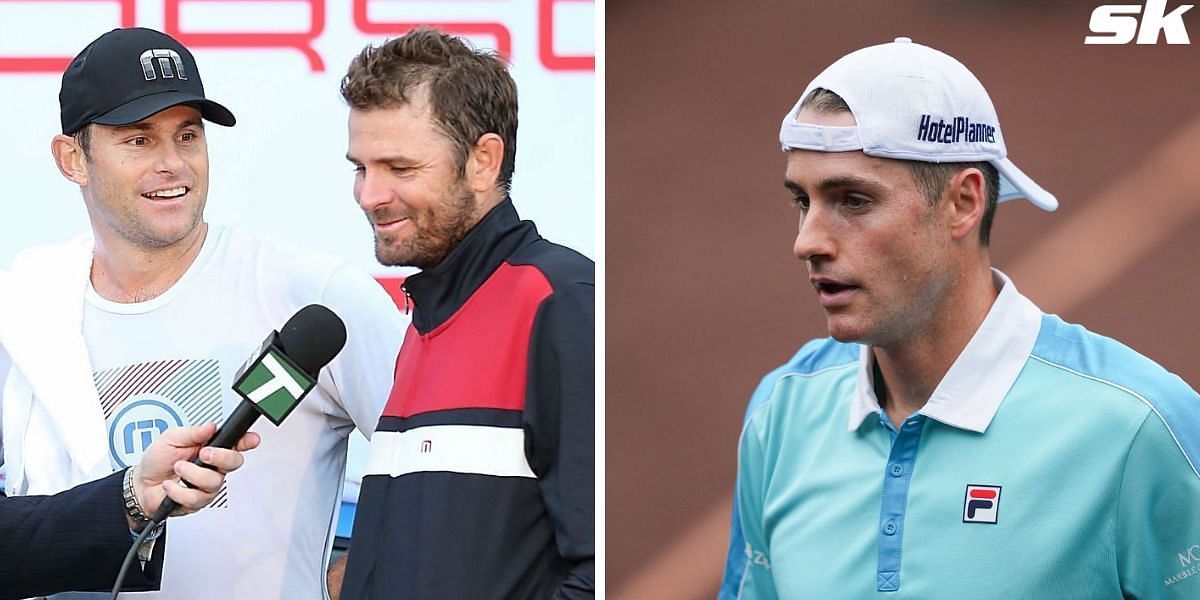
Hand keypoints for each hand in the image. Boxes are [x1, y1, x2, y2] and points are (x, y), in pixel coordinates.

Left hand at [131, 423, 260, 518]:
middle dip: (221, 457)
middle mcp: (213, 467)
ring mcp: (207, 485)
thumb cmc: (157, 460)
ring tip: (177, 468)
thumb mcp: (171, 438)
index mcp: (211, 448)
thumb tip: (211, 427)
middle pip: (234, 462)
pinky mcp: (197, 501)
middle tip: (204, 454)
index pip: (236, 443)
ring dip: (191, 474)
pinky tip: (169, 485)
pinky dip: (178, 491)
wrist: (140, 485)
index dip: (247, 441)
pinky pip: (196, 498)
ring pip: (214, 482)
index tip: (251, 439)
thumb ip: (193, 432)